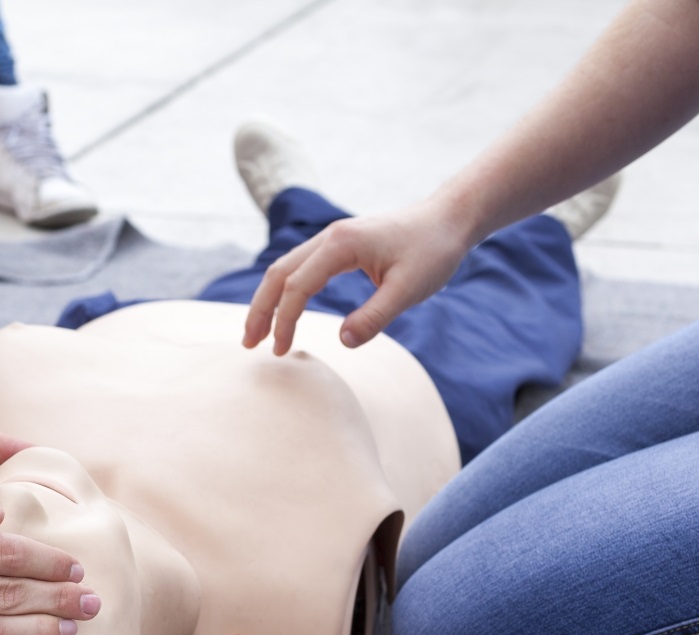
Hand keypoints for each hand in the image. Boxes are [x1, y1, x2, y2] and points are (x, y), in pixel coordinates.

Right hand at [242, 198, 473, 354]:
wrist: (450, 219)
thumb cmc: (434, 251)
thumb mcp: (410, 289)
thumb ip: (376, 316)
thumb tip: (344, 341)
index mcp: (341, 245)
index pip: (297, 286)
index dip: (284, 321)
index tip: (281, 351)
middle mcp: (329, 237)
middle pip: (278, 274)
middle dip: (259, 310)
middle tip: (249, 344)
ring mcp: (332, 239)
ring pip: (285, 269)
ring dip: (268, 300)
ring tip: (258, 333)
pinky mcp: (340, 245)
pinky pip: (300, 267)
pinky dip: (285, 290)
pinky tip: (284, 310)